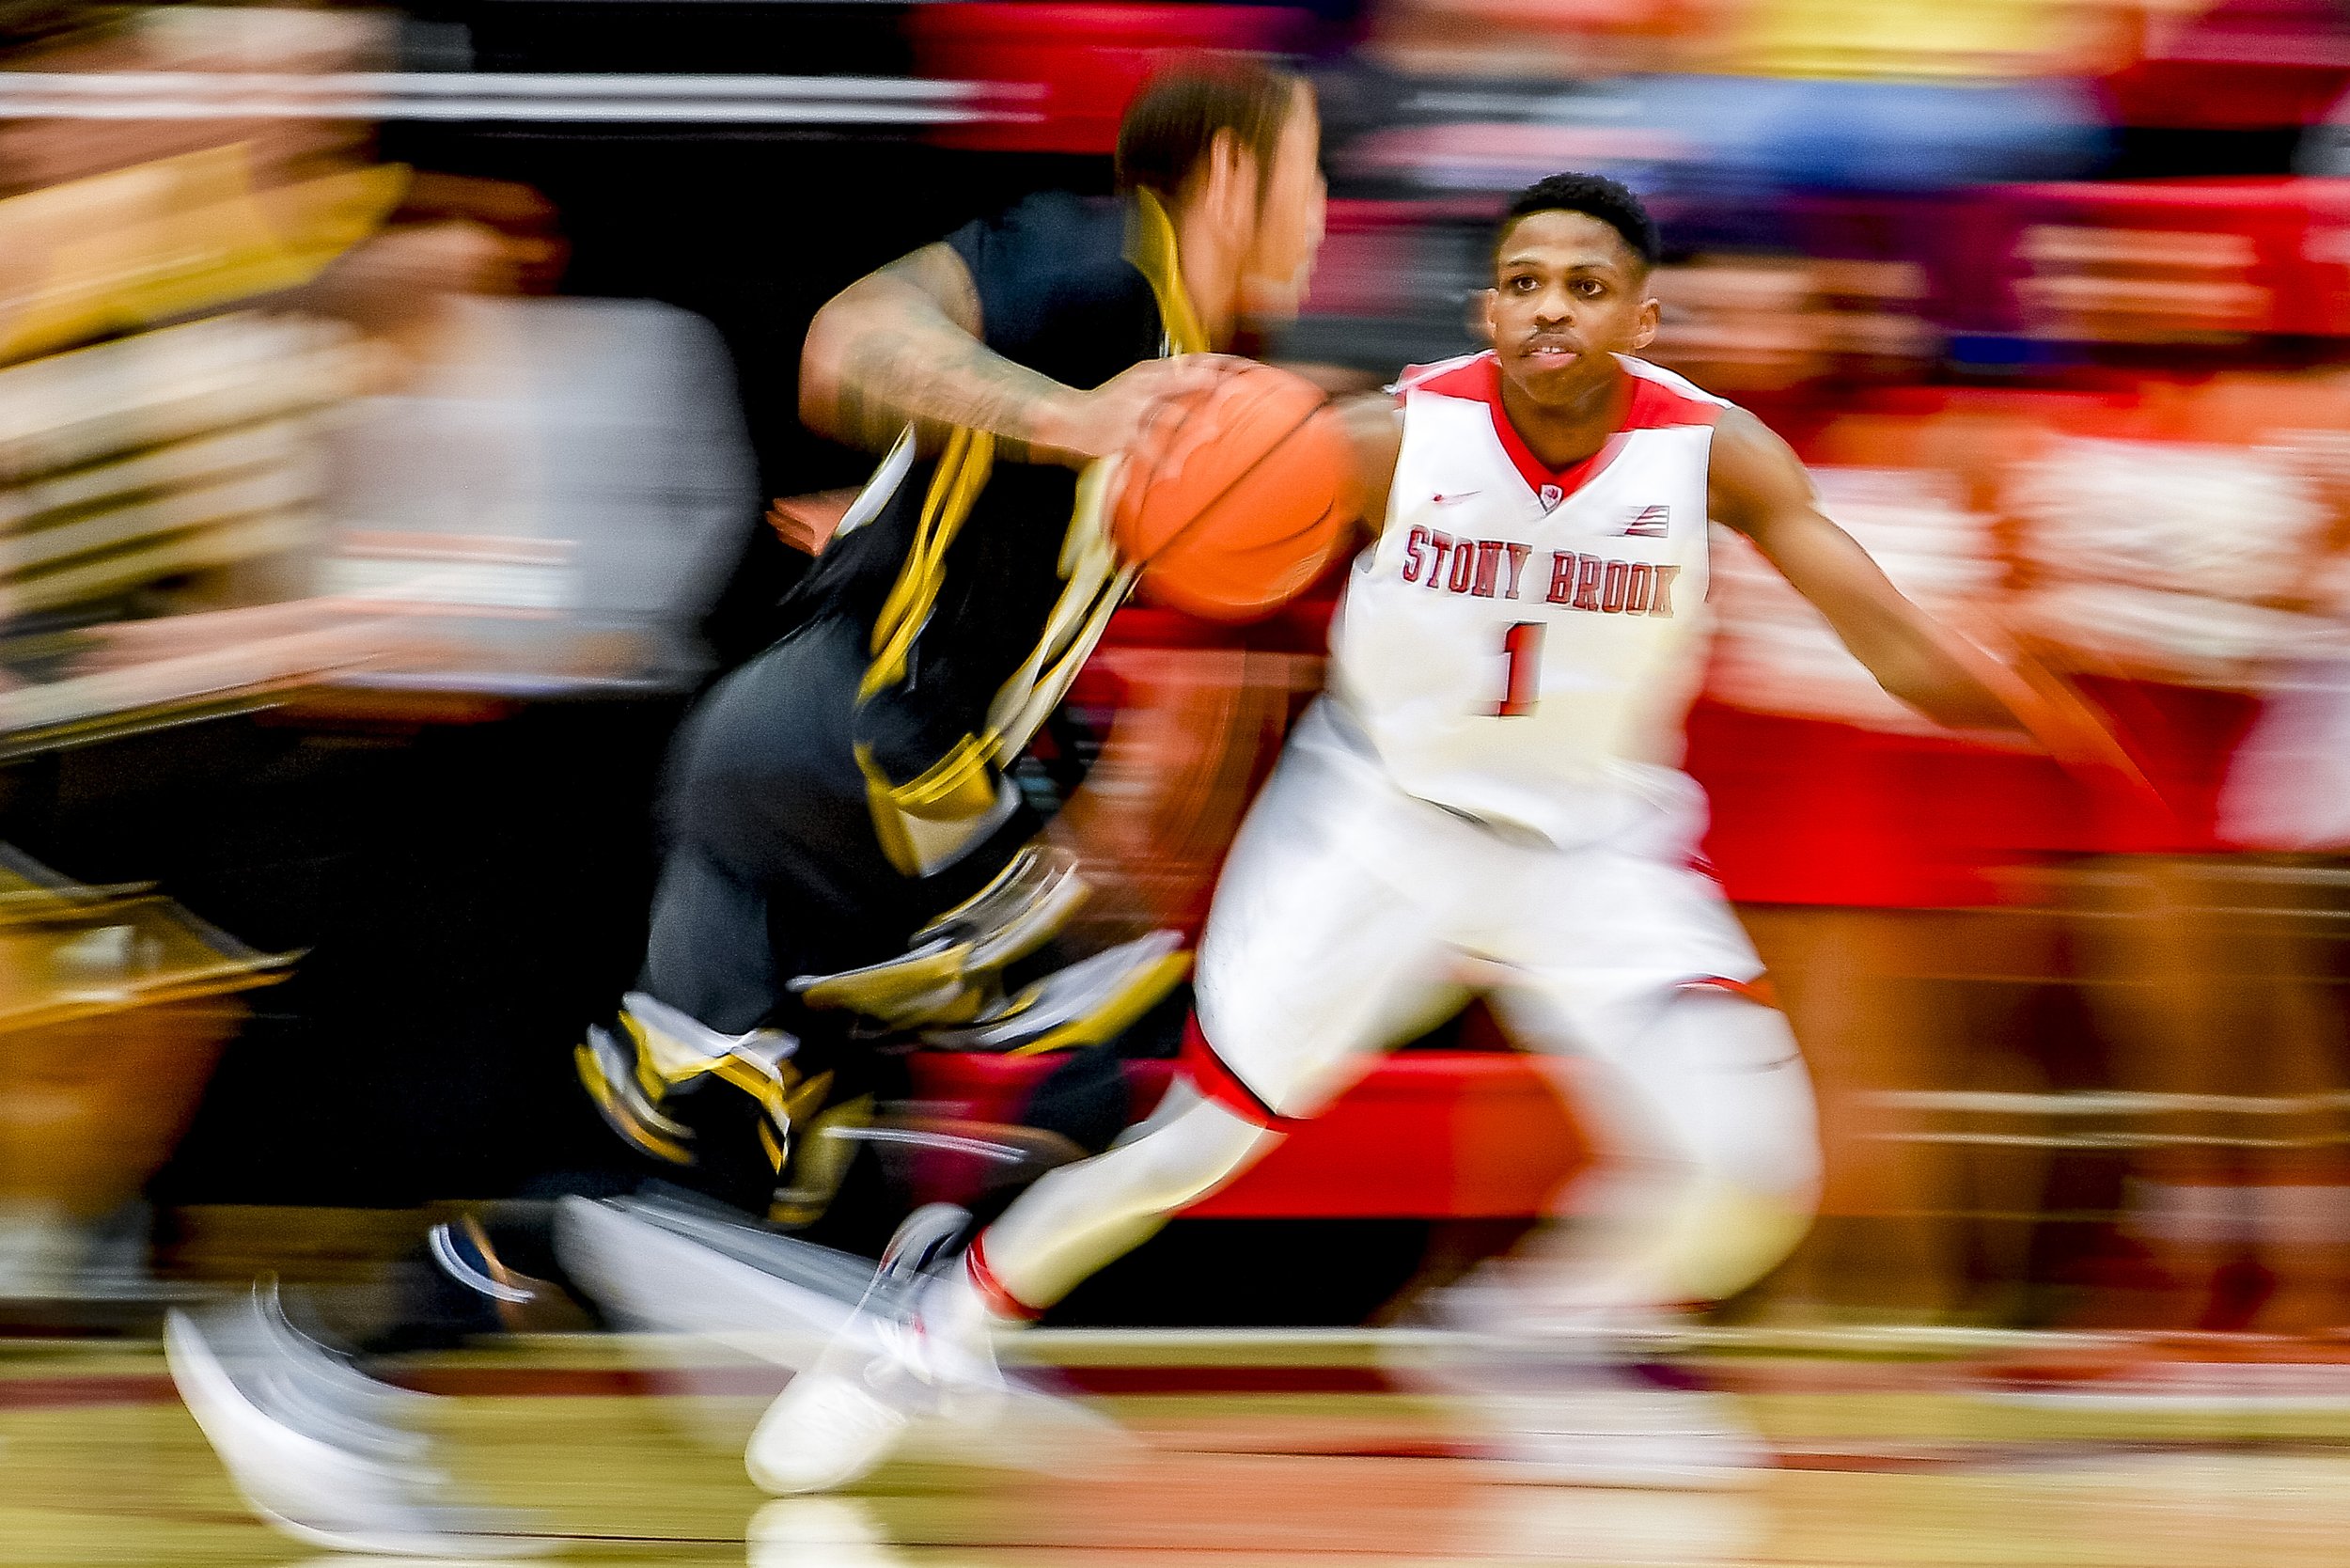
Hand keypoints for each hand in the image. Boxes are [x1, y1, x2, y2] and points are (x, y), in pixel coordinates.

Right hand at [1034, 355, 1244, 467]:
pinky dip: (1162, 462)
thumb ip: (1167, 383)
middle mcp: (1143, 386)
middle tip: (1239, 394)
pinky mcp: (1121, 434)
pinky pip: (1145, 450)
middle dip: (1212, 386)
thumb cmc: (1111, 404)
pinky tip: (1176, 474)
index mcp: (1150, 372)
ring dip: (1191, 425)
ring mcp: (1132, 410)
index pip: (1189, 362)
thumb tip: (1205, 381)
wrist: (1069, 415)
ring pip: (1167, 416)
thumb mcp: (1138, 385)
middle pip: (1183, 382)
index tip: (1244, 369)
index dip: (1217, 364)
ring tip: (1214, 434)